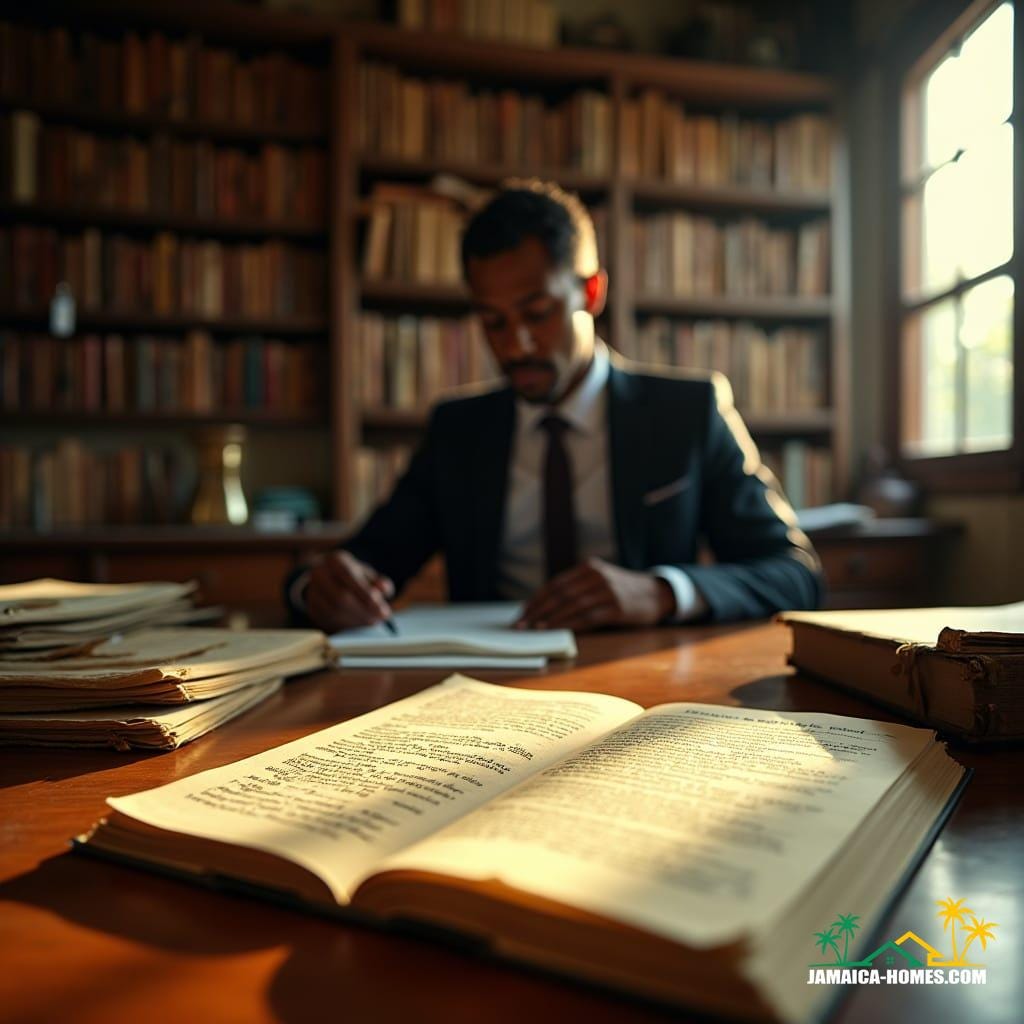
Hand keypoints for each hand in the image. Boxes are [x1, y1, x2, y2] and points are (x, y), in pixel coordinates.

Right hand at [304, 550, 394, 632]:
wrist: (328, 580)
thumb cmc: (353, 577)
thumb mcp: (368, 574)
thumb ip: (379, 582)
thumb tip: (384, 589)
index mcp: (335, 560)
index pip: (349, 575)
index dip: (365, 593)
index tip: (381, 607)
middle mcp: (320, 574)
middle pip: (340, 596)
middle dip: (363, 610)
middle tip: (380, 618)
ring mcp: (313, 591)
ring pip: (333, 611)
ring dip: (356, 620)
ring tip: (373, 621)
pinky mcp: (312, 608)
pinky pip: (328, 620)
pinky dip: (347, 625)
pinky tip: (360, 624)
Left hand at [516, 557, 675, 632]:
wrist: (657, 593)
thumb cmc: (622, 591)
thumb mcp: (599, 581)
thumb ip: (577, 589)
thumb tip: (543, 610)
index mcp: (588, 568)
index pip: (555, 584)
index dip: (536, 600)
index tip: (521, 613)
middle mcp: (597, 576)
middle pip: (560, 594)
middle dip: (537, 611)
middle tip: (521, 625)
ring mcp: (608, 591)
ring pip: (572, 605)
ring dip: (551, 619)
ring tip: (535, 630)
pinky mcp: (618, 607)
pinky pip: (589, 617)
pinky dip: (571, 624)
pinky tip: (559, 631)